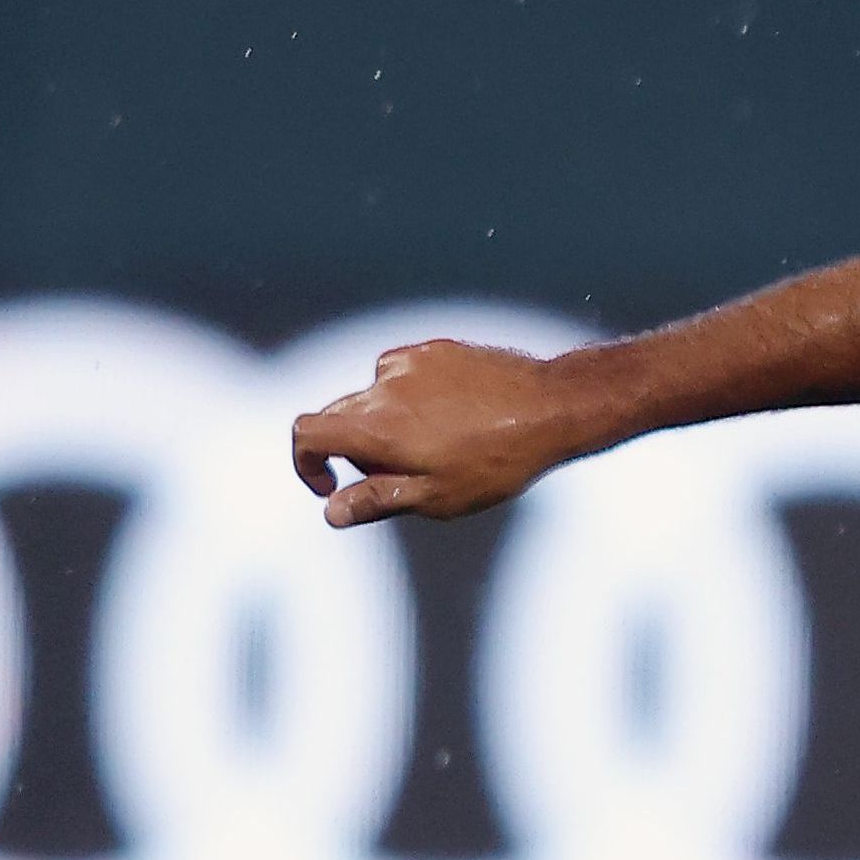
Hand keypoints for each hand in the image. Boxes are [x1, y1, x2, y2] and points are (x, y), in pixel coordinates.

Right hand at [290, 340, 591, 526]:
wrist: (553, 407)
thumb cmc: (498, 461)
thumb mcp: (437, 496)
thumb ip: (377, 500)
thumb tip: (332, 510)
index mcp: (375, 426)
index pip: (306, 433)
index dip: (305, 462)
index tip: (329, 484)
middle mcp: (383, 386)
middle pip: (340, 415)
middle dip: (355, 448)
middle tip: (402, 473)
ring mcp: (409, 362)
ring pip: (377, 395)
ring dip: (389, 421)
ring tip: (443, 443)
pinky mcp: (435, 349)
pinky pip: (407, 375)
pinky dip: (415, 397)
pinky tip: (457, 415)